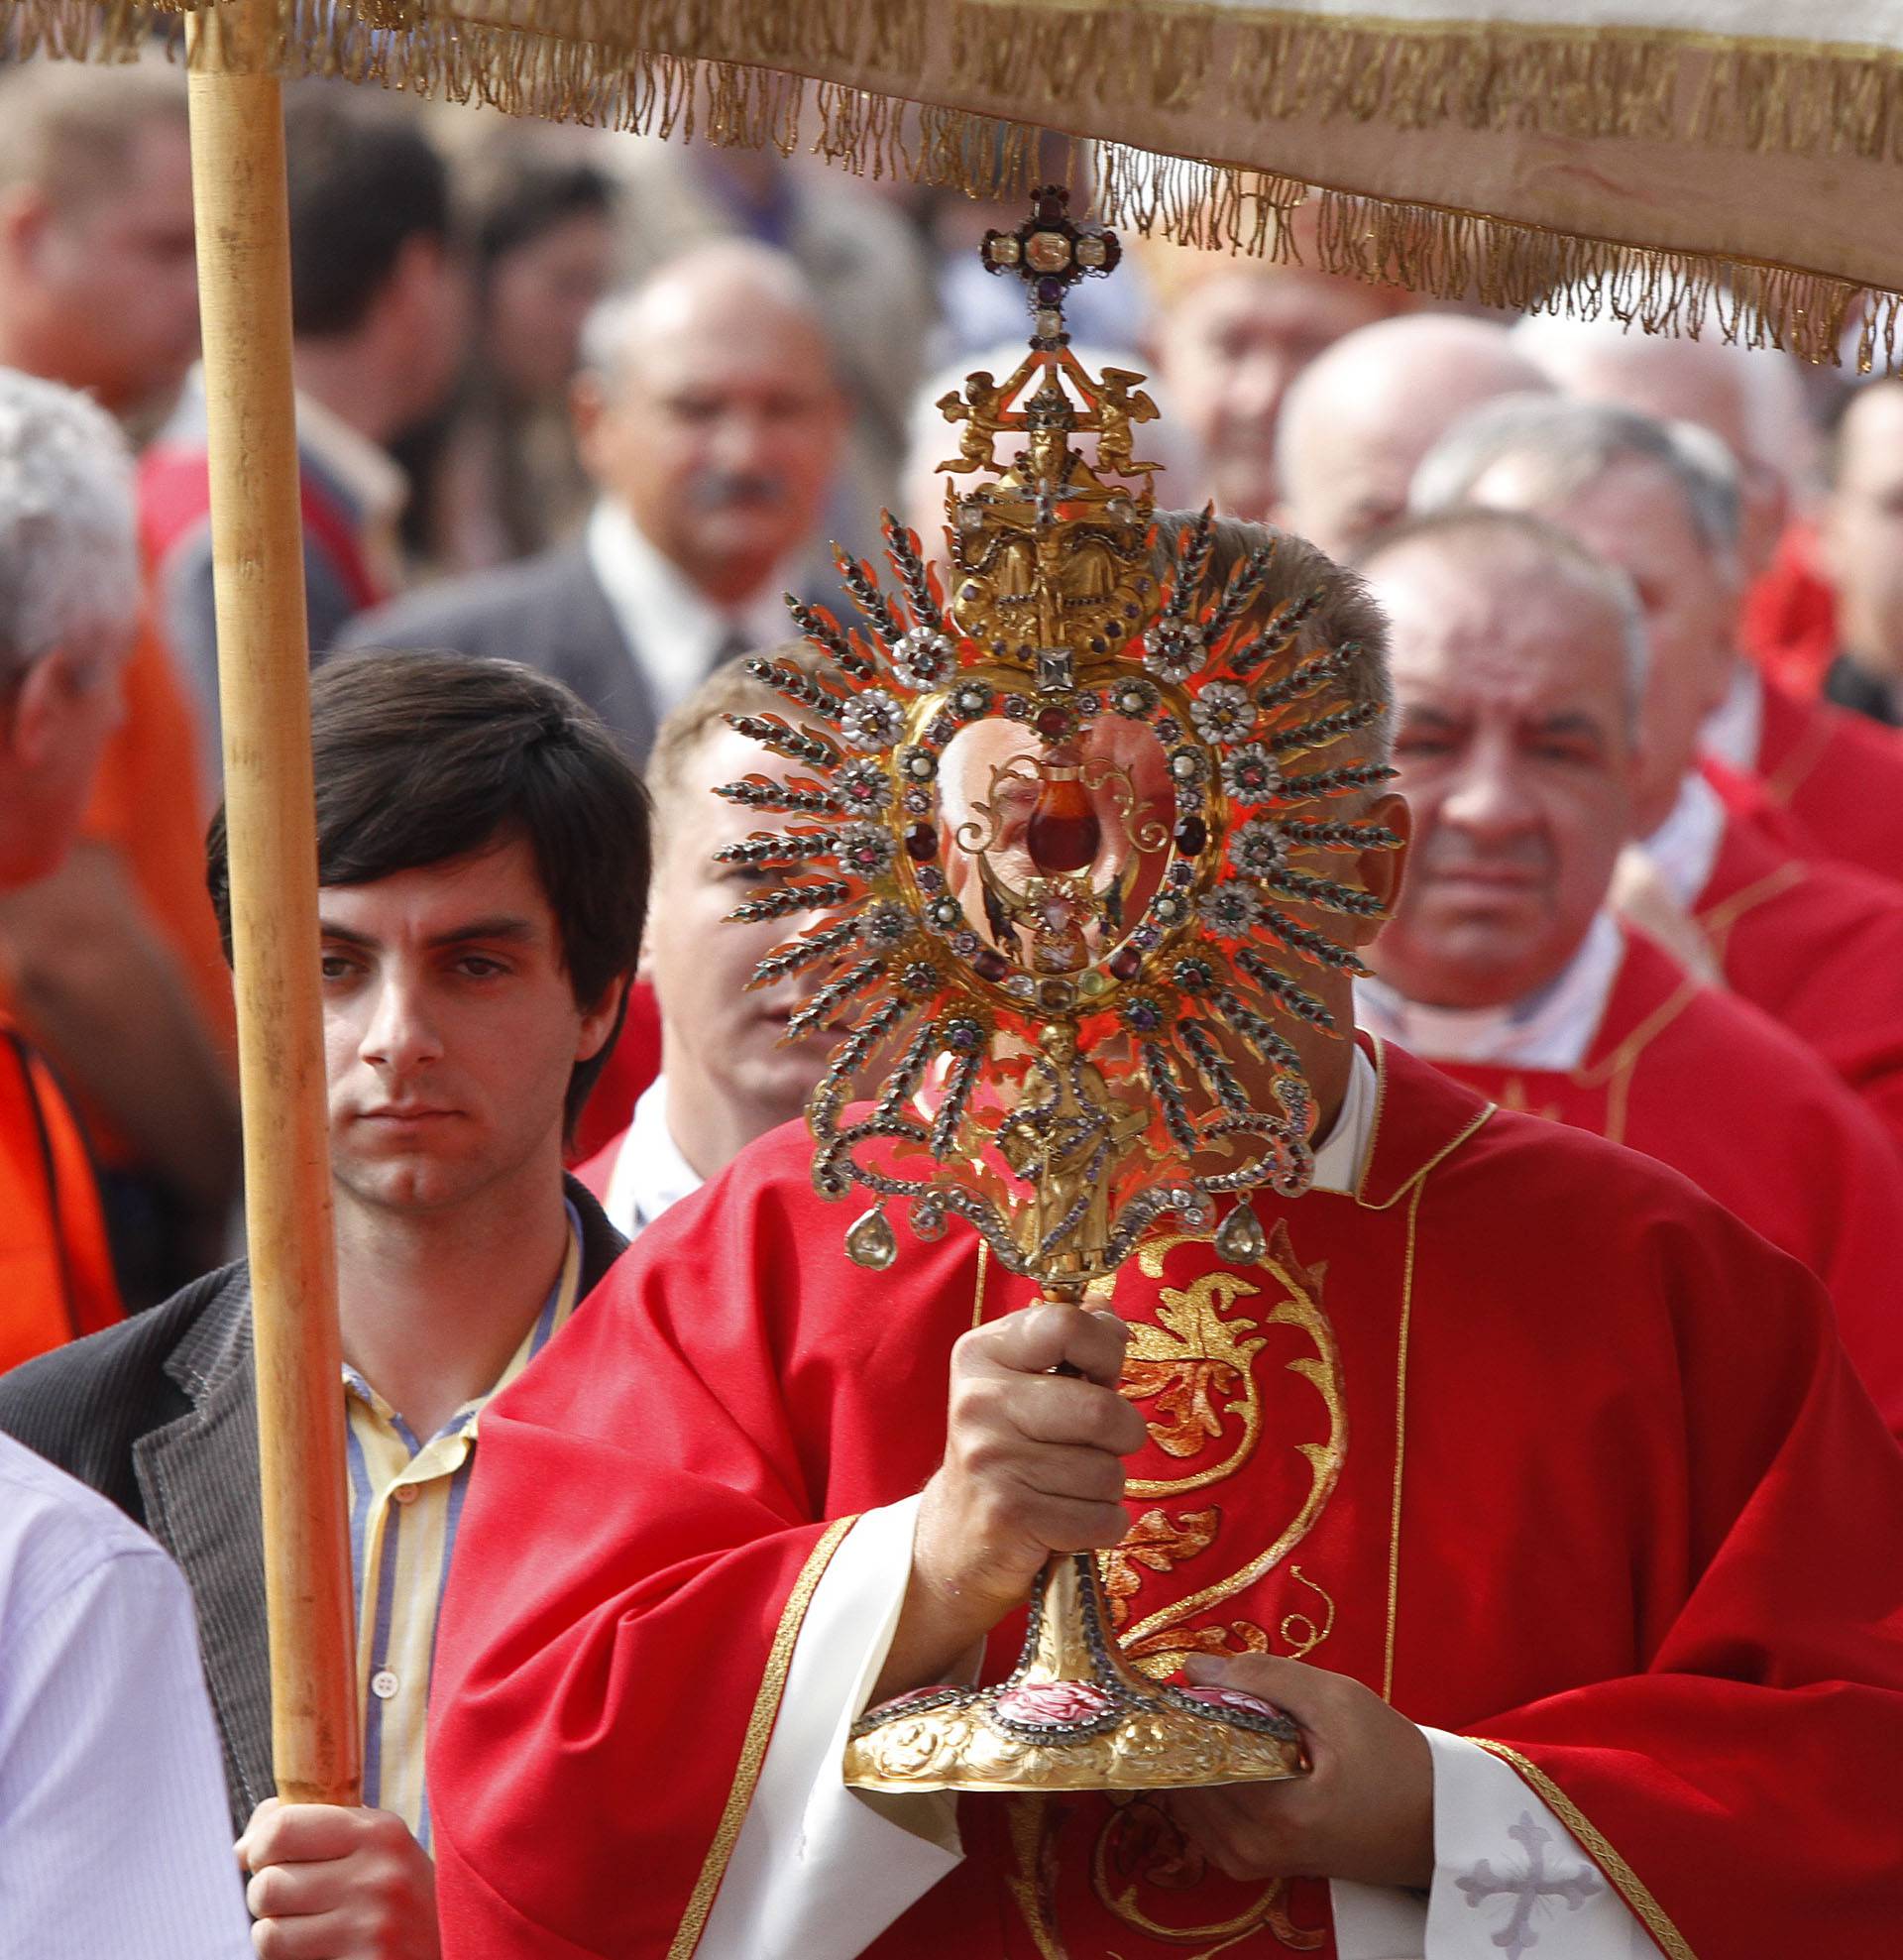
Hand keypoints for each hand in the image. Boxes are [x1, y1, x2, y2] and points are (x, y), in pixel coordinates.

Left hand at [236, 1799, 439, 1959]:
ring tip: (307, 1931)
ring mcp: (372, 1930)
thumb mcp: (374, 1844)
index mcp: (380, 1832)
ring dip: (276, 1936)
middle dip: (267, 1898)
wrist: (454, 1942)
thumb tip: (243, 1848)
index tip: (270, 1858)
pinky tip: (325, 1954)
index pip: (282, 1828)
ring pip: (268, 1935)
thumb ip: (312, 1826)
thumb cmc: (398, 1890)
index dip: (262, 1847)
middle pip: (267, 1885)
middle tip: (294, 1901)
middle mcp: (378, 1877)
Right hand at [874, 1301, 1146, 1697]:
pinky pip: (1101, 1518)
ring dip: (1106, 1487)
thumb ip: (1071, 1344)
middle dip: (1121, 1434)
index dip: (1104, 1351)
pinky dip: (1101, 1525)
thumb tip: (1109, 1313)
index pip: (1066, 1325)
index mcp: (982, 1353)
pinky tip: (1067, 1518)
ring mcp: (989, 1458)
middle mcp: (979, 1400)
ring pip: (1107, 1471)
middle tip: (1097, 1445)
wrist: (958, 1533)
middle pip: (1101, 1410)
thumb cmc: (1009, 1447)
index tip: (1100, 1375)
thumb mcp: (1027, 1382)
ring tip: (1069, 1486)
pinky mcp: (1007, 1514)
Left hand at [1164, 1654, 1435, 1891]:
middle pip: (1183, 1778)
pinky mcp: (1253, 1865)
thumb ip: (1264, 1678)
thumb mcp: (1337, 1701)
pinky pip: (1202, 1817)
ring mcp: (1250, 1862)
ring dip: (1192, 1755)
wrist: (1435, 1825)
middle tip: (1207, 1695)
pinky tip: (1230, 1754)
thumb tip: (1195, 1669)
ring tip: (1223, 1721)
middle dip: (1185, 1732)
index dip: (1185, 1710)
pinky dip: (1204, 1781)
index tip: (1188, 1679)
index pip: (1195, 1755)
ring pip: (1186, 1798)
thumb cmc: (1395, 1761)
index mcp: (1277, 1812)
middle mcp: (1253, 1848)